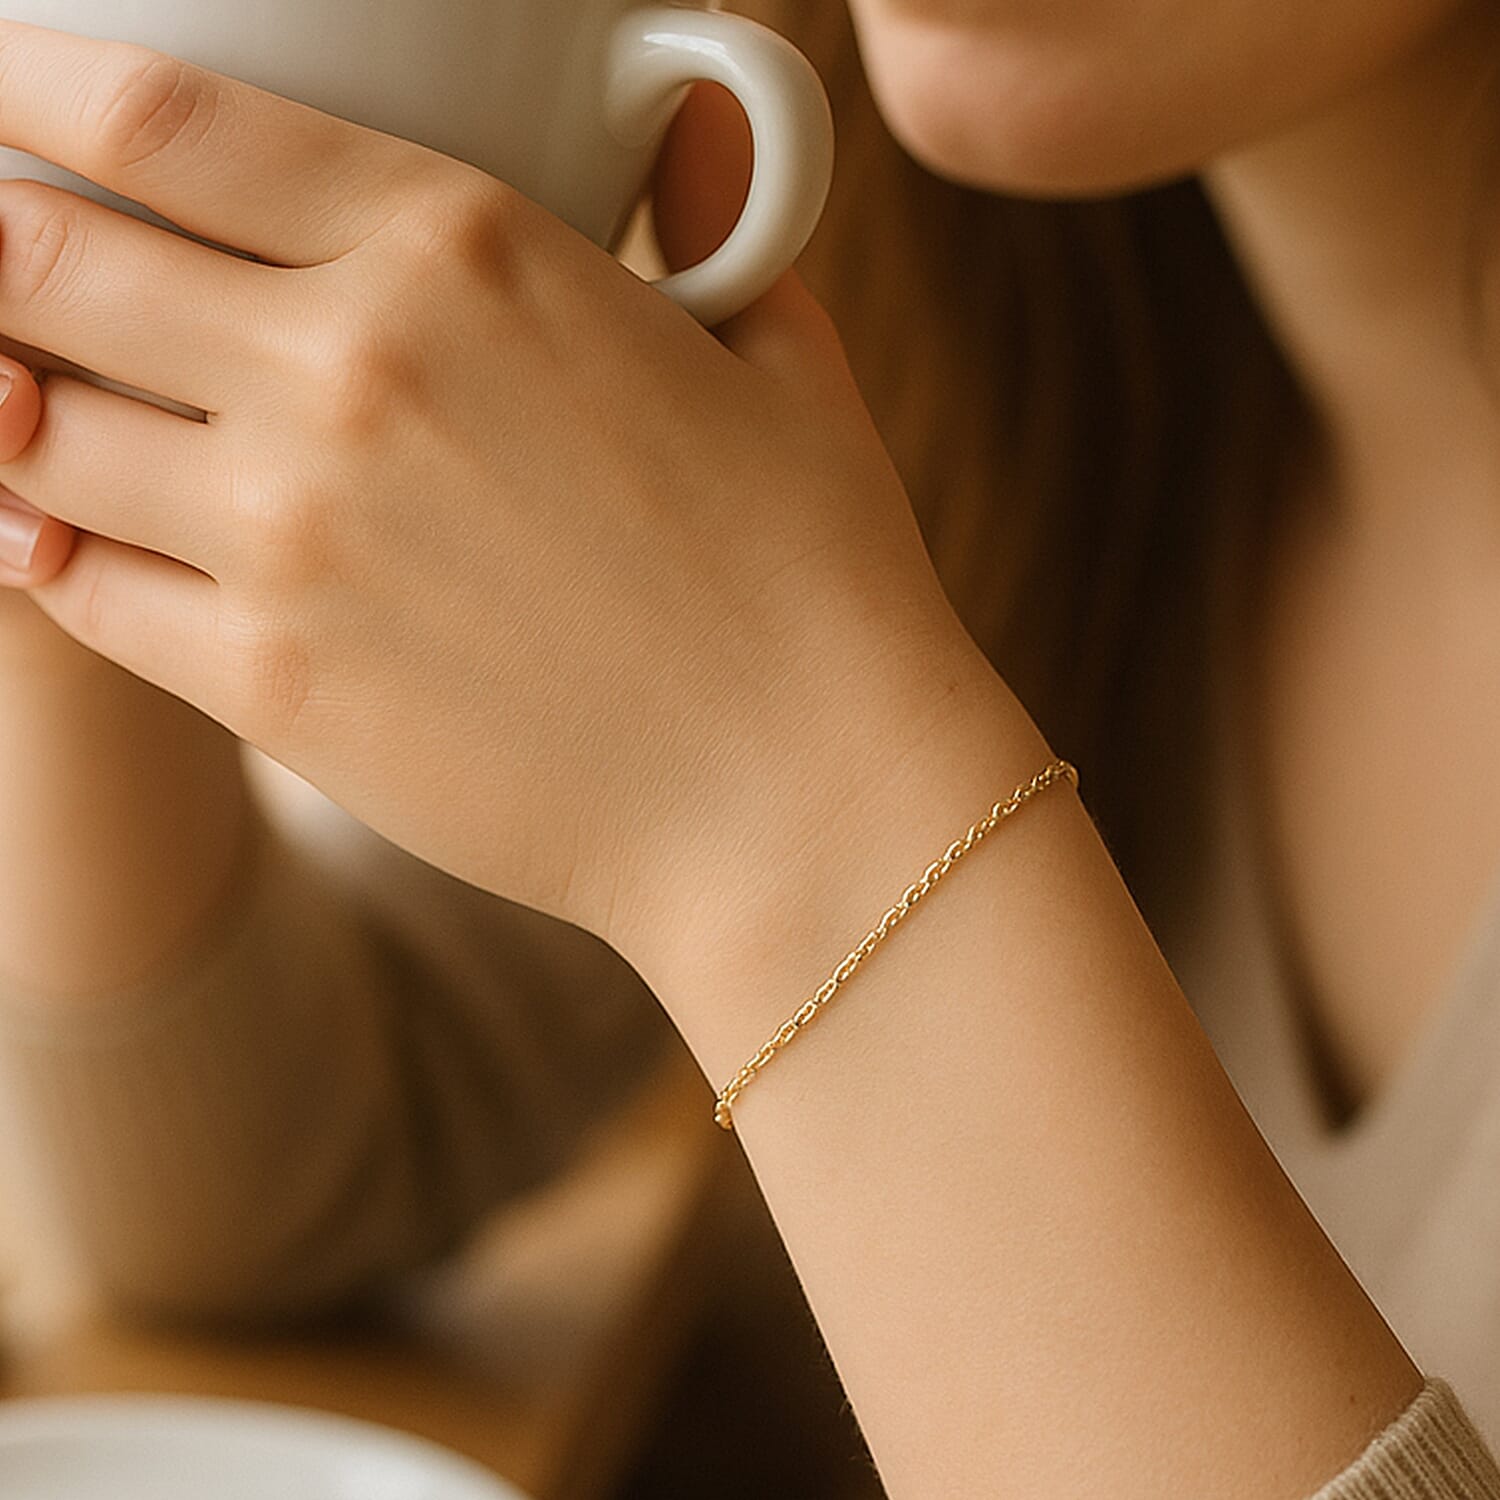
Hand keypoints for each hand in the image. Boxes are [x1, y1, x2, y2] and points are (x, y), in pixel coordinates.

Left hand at [0, 24, 990, 961]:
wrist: (800, 798)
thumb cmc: (810, 573)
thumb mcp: (776, 348)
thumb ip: (700, 219)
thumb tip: (700, 125)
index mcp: (461, 250)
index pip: (153, 117)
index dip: (27, 79)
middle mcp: (344, 376)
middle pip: (43, 260)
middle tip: (1, 246)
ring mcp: (290, 543)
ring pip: (32, 431)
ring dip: (9, 399)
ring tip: (29, 397)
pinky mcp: (273, 691)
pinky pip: (78, 595)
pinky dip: (46, 552)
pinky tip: (60, 537)